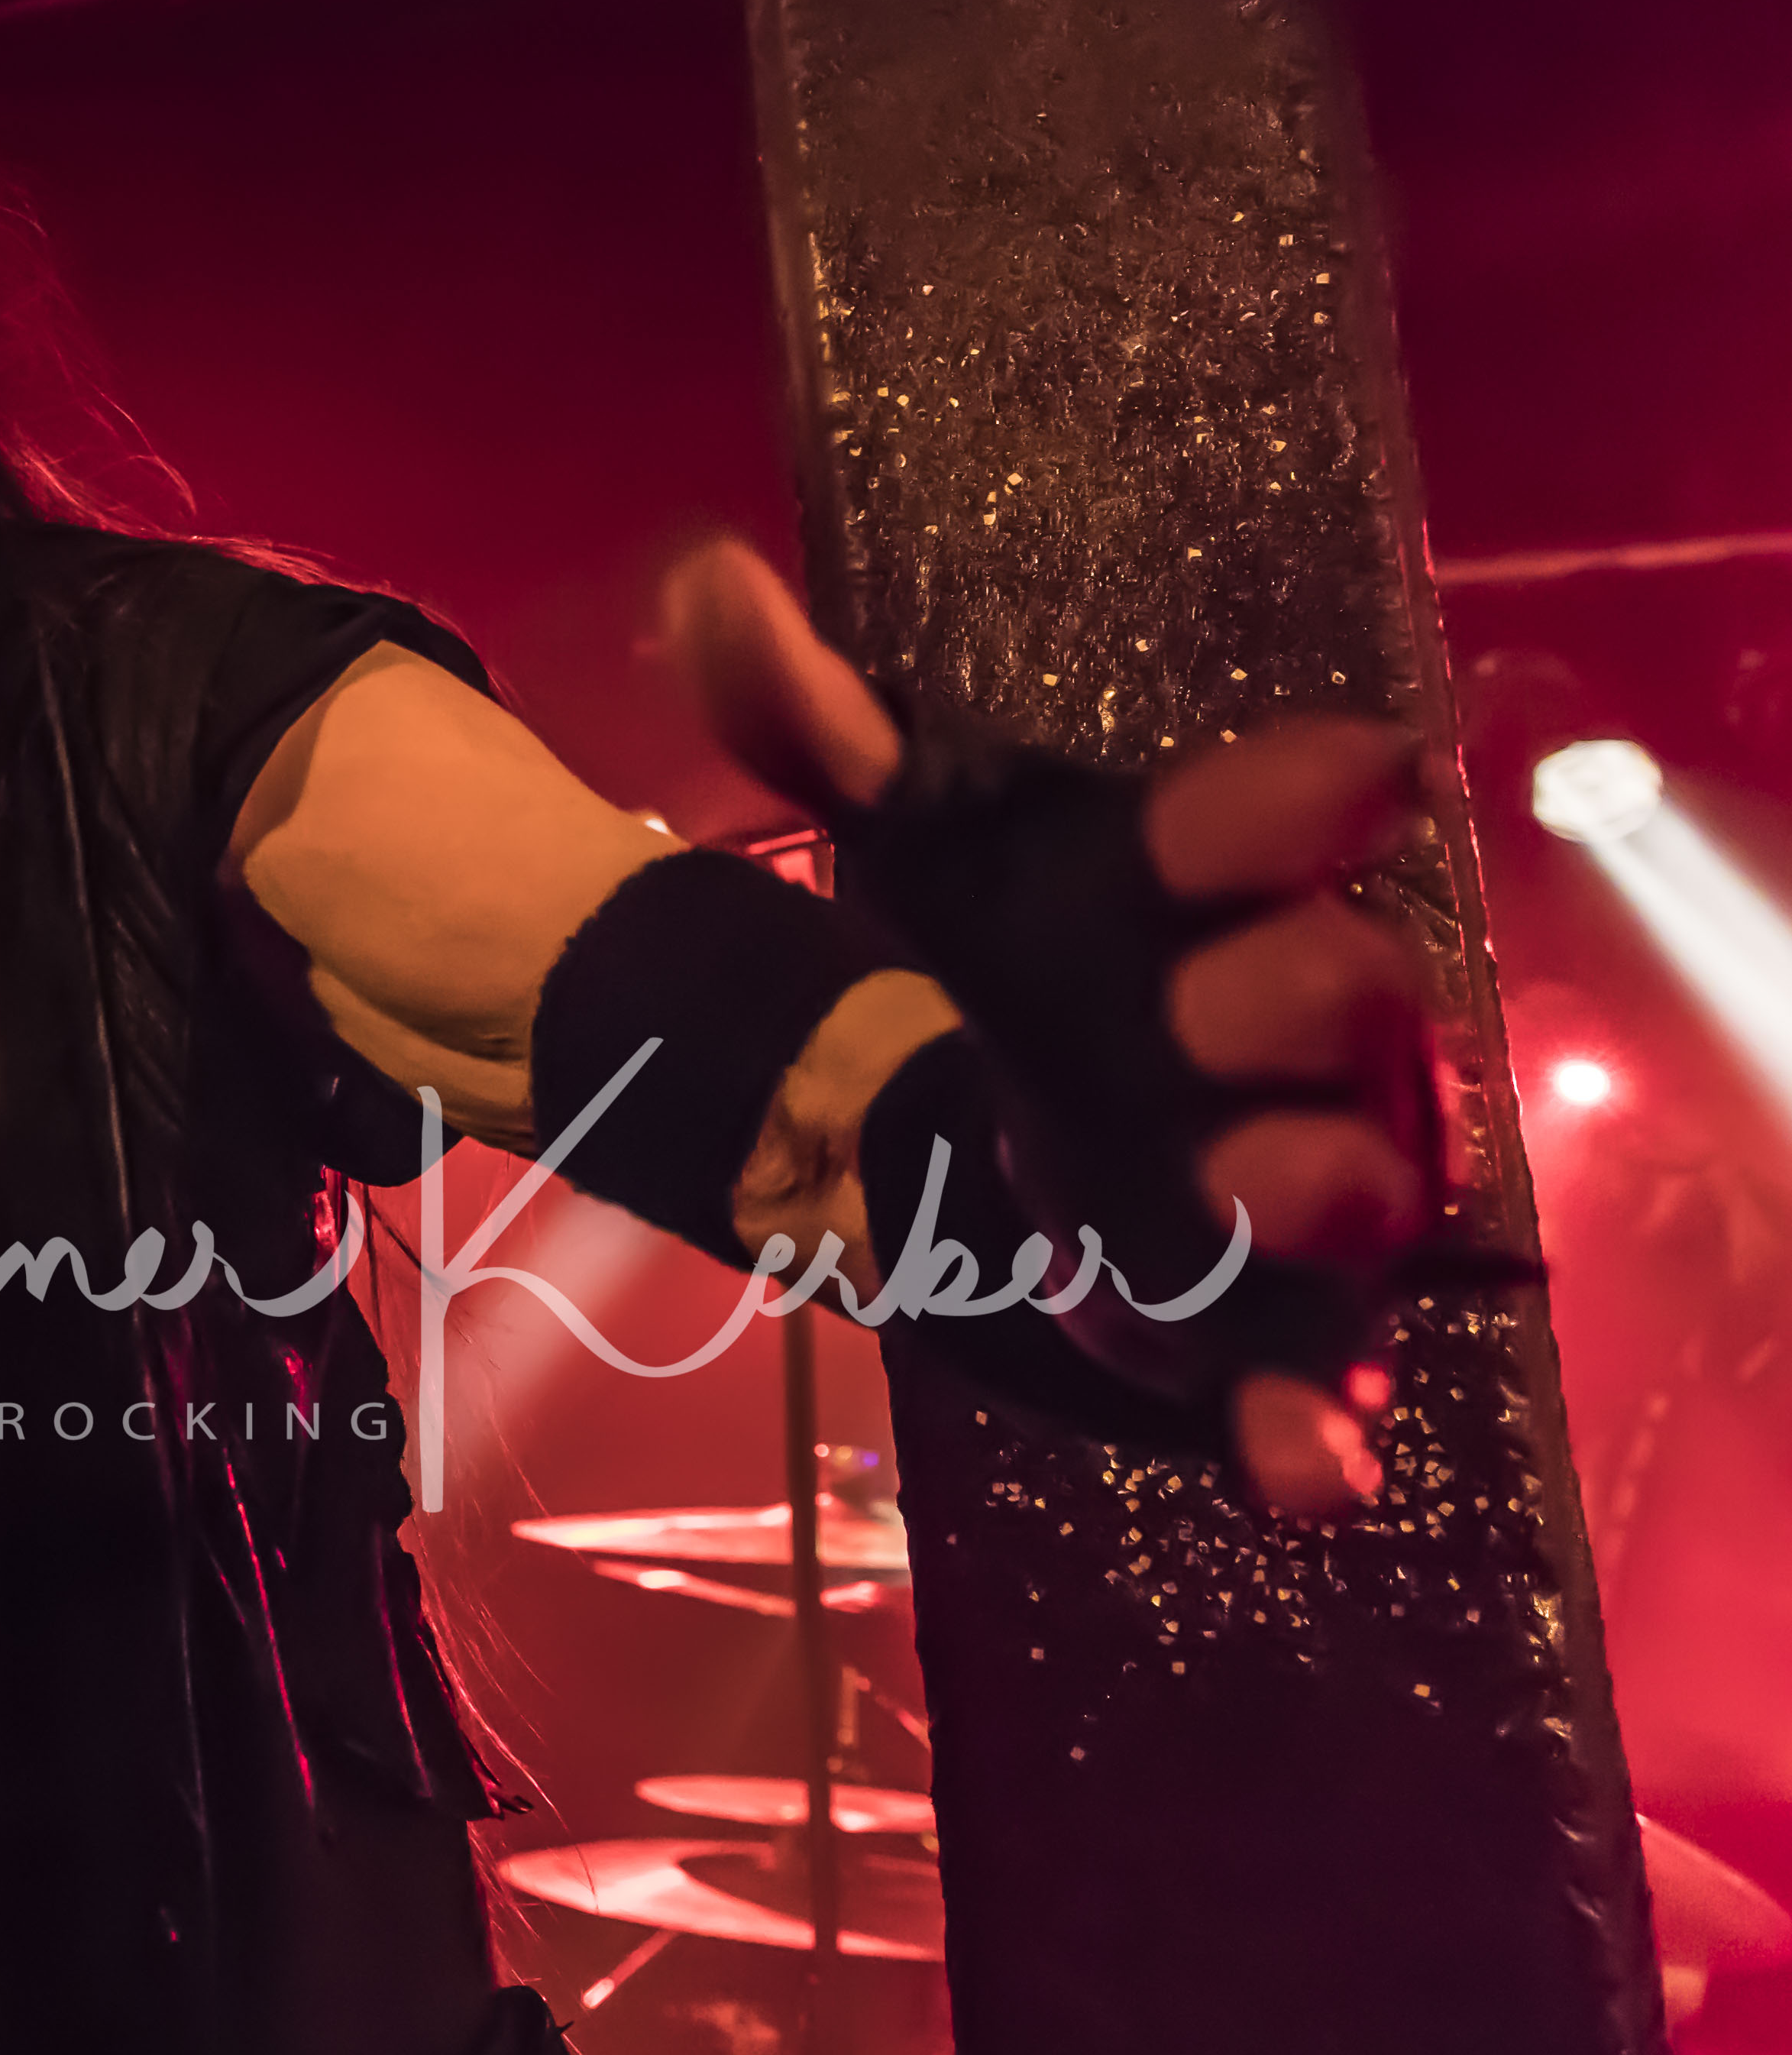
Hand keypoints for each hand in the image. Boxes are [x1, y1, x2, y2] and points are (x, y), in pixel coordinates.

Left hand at [664, 537, 1441, 1518]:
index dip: (1297, 802)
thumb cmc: (1006, 947)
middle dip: (1296, 994)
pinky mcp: (1255, 1328)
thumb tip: (703, 587)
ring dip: (1314, 1187)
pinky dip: (1306, 1425)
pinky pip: (1304, 1385)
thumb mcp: (901, 837)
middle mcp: (1272, 1023)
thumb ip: (813, 726)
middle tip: (1216, 1002)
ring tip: (1267, 1188)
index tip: (1352, 770)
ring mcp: (1280, 1181)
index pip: (1268, 818)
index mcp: (1198, 885)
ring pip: (1347, 1181)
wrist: (1012, 1099)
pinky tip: (1304, 1468)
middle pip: (1331, 994)